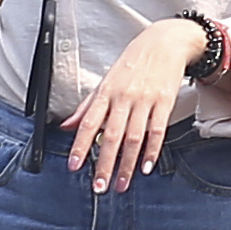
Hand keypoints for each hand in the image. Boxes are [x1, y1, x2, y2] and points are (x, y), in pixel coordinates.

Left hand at [65, 17, 204, 191]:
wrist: (164, 42)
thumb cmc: (132, 63)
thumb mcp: (106, 81)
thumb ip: (86, 107)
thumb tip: (66, 126)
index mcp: (106, 92)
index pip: (88, 122)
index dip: (80, 146)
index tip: (74, 166)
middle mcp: (123, 97)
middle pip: (111, 135)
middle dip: (104, 164)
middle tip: (99, 186)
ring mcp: (144, 100)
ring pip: (133, 137)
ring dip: (127, 164)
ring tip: (121, 184)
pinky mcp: (164, 102)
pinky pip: (157, 130)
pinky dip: (152, 151)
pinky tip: (146, 167)